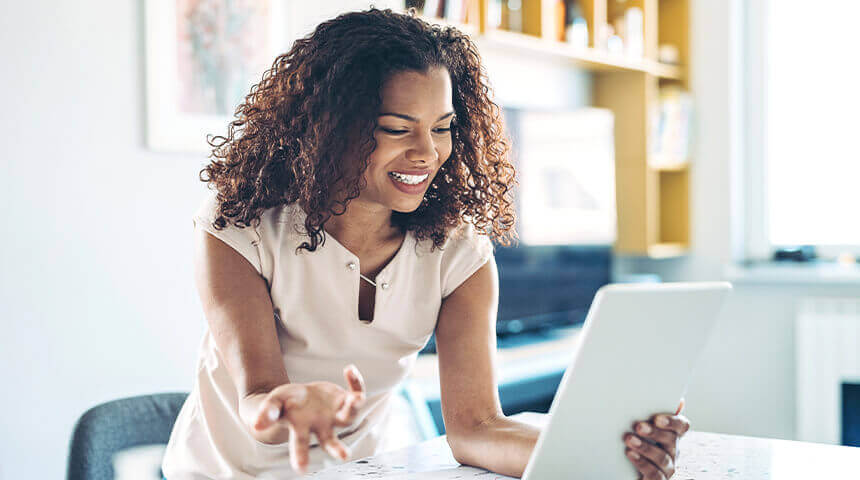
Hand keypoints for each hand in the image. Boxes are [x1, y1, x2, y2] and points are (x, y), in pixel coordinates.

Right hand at [238, 364, 366, 473]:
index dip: (300, 456)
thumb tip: (256, 425)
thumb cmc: (285, 404)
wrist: (299, 397)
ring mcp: (335, 414)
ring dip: (353, 408)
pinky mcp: (344, 400)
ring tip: (357, 398)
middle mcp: (322, 426)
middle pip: (330, 441)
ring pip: (349, 416)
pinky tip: (349, 370)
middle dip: (337, 448)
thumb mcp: (274, 403)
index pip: (300, 444)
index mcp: (301, 430)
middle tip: (344, 456)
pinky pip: (355, 391)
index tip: (300, 470)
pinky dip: (355, 382)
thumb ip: (267, 412)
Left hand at [622, 398, 690, 479]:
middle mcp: (673, 451)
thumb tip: (663, 395)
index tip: (657, 417)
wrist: (624, 469)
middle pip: (672, 440)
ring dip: (645, 447)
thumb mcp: (640, 425)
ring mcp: (667, 468)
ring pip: (663, 458)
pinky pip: (655, 474)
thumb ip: (647, 410)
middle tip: (638, 426)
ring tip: (629, 439)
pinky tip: (630, 453)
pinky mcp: (658, 479)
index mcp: (671, 435)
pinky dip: (642, 463)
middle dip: (655, 433)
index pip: (682, 426)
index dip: (673, 421)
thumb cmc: (635, 440)